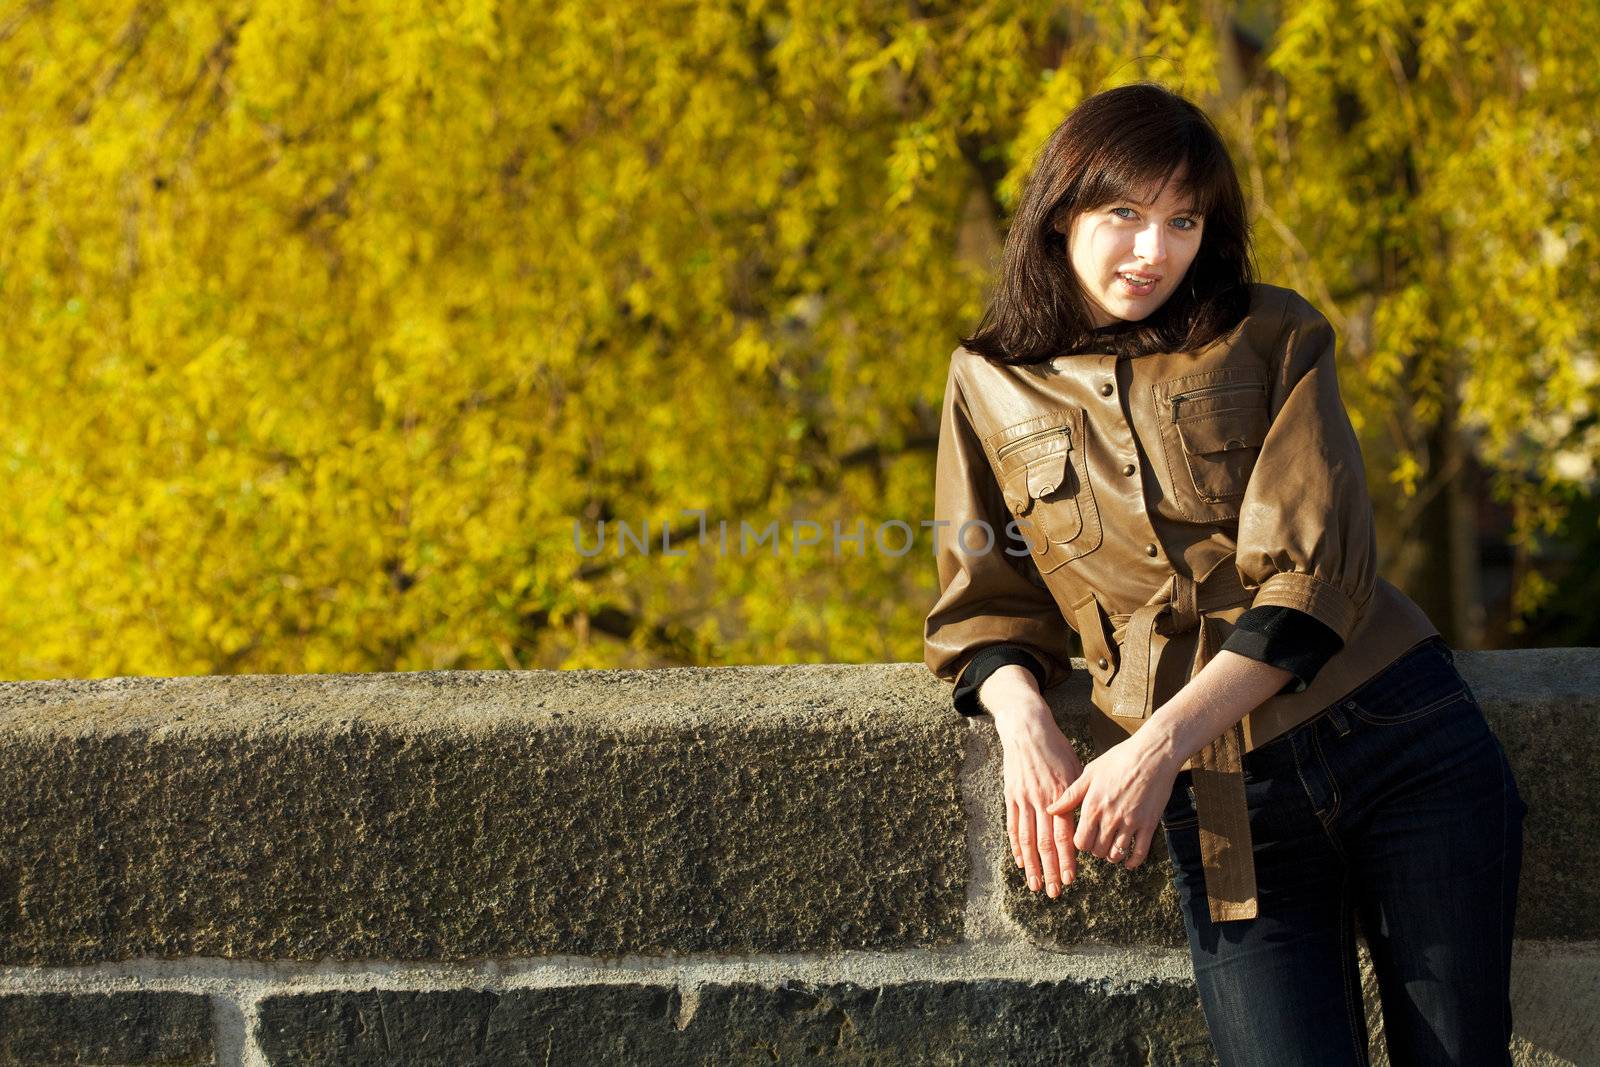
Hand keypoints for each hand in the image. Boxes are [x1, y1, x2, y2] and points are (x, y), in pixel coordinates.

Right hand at [995, 712, 1084, 898]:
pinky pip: (1013, 826)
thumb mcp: (1074, 769)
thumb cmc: (1056, 749)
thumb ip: (1078, 797)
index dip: (1067, 859)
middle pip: (1044, 843)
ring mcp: (1023, 799)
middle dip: (1050, 870)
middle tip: (1055, 892)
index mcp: (1060, 795)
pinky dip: (1016, 846)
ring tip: (1035, 885)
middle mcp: (1041, 800)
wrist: (1027, 729)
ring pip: (1027, 839)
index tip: (1071, 878)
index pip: (1064, 835)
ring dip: (1031, 865)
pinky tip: (1020, 862)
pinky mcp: (1010, 795)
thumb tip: (1087, 822)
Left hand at [1044, 732, 1178, 870]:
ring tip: (1111, 850)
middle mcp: (1110, 818)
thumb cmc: (1119, 760)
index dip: (1080, 843)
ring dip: (1112, 856)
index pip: (1080, 841)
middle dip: (1095, 849)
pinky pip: (1140, 852)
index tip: (1083, 838)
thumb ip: (1070, 795)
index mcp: (1093, 806)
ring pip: (1116, 854)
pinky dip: (1132, 861)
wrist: (1152, 754)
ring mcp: (1130, 823)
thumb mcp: (1090, 773)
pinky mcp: (1149, 824)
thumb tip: (1050, 809)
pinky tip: (1128, 861)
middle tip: (1097, 843)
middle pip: (1097, 850)